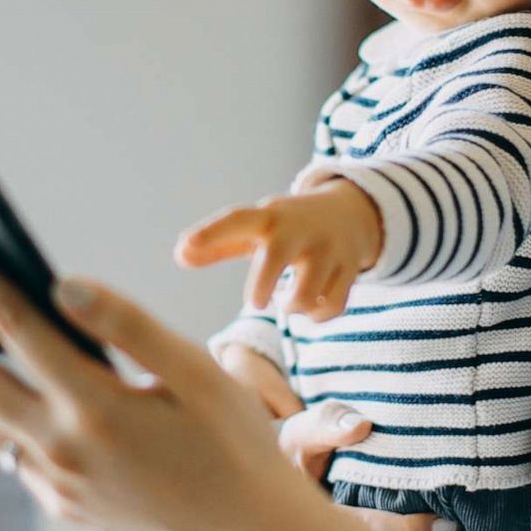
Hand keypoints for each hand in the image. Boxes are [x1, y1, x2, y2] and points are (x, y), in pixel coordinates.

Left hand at [0, 214, 320, 530]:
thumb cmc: (238, 446)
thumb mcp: (201, 374)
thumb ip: (129, 325)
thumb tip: (63, 283)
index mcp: (94, 408)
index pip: (11, 321)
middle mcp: (61, 449)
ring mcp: (56, 483)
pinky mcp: (63, 504)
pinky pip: (8, 448)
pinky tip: (17, 382)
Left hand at [174, 179, 382, 322]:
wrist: (351, 214)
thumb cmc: (288, 228)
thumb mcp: (256, 229)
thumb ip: (218, 245)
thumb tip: (179, 256)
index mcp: (269, 217)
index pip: (237, 219)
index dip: (210, 234)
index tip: (185, 246)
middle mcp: (299, 231)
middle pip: (275, 255)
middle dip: (261, 284)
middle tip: (255, 303)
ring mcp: (327, 249)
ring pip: (306, 291)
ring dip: (293, 306)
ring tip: (288, 302)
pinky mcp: (349, 268)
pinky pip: (331, 305)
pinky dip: (317, 316)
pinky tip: (310, 308)